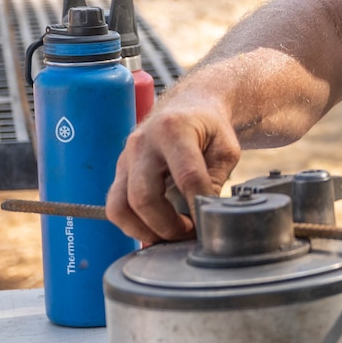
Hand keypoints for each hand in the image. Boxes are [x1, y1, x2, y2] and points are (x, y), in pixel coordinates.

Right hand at [105, 91, 241, 243]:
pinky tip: (155, 228)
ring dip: (145, 231)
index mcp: (173, 129)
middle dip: (168, 225)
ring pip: (120, 207)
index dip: (198, 206)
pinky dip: (132, 226)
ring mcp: (126, 158)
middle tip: (189, 233)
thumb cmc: (209, 128)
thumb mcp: (226, 149)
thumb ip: (215, 179)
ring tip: (170, 236)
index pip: (186, 177)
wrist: (187, 106)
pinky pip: (115, 207)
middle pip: (143, 197)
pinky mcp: (119, 171)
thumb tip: (205, 217)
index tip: (209, 223)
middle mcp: (142, 143)